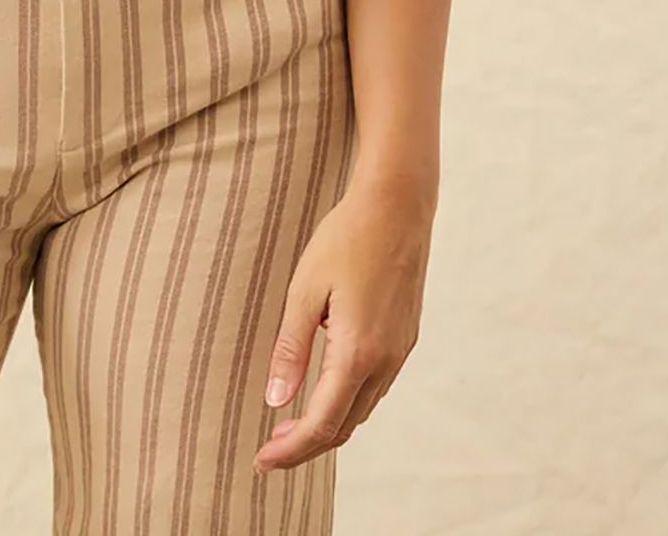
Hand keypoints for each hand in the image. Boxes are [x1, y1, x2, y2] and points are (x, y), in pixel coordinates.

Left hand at [252, 177, 434, 475]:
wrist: (397, 206)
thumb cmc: (346, 239)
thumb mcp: (305, 290)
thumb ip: (291, 349)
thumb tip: (276, 401)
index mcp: (357, 352)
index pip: (322, 423)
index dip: (291, 450)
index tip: (262, 461)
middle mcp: (385, 360)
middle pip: (344, 426)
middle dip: (306, 445)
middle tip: (270, 450)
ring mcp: (400, 351)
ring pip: (362, 409)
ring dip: (329, 424)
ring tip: (291, 426)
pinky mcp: (405, 338)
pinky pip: (375, 386)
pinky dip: (348, 402)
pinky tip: (325, 390)